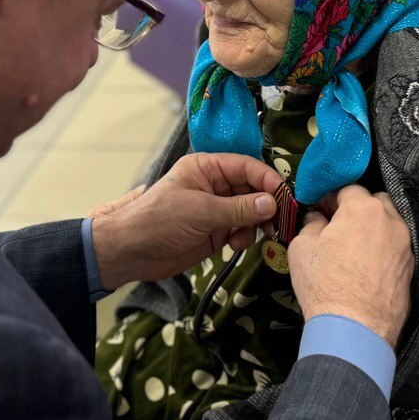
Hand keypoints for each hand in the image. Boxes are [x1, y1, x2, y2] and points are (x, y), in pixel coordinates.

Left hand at [89, 153, 280, 290]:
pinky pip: (241, 229)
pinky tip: (236, 244)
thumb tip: (271, 203)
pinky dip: (245, 236)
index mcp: (206, 168)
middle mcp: (214, 185)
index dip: (267, 180)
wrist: (132, 252)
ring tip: (258, 235)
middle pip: (252, 189)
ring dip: (257, 223)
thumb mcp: (200, 211)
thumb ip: (238, 208)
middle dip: (267, 204)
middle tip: (281, 221)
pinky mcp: (216, 231)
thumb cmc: (158, 221)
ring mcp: (216, 209)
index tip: (286, 196)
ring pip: (250, 211)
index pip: (246, 166)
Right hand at [287, 186, 413, 346]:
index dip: (331, 198)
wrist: (354, 330)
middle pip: (376, 202)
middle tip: (339, 227)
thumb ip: (311, 225)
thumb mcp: (302, 248)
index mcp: (363, 209)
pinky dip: (384, 252)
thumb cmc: (325, 284)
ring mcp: (406, 246)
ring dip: (374, 230)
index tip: (321, 210)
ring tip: (355, 249)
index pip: (348, 188)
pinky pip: (396, 250)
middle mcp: (391, 221)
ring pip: (390, 226)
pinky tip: (368, 268)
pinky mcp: (413, 270)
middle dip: (358, 209)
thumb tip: (317, 219)